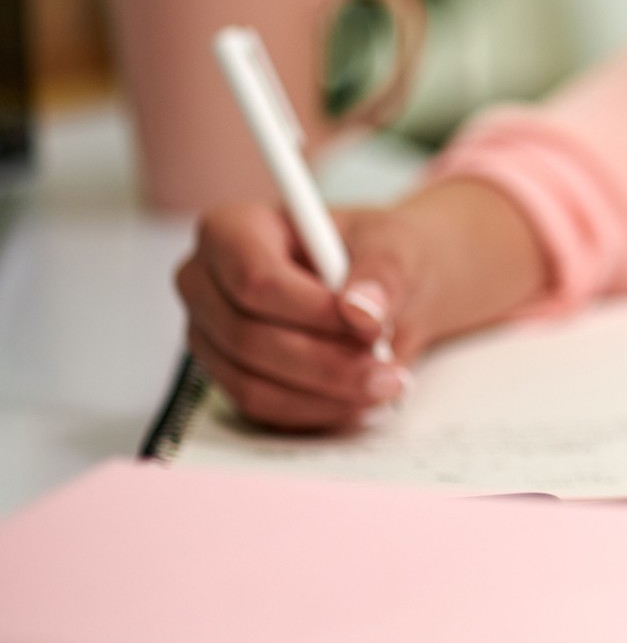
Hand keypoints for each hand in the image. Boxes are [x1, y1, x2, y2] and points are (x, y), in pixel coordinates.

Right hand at [173, 179, 546, 430]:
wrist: (397, 284)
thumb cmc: (393, 253)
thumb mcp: (404, 246)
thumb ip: (384, 269)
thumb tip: (362, 313)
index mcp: (235, 229)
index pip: (249, 277)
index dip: (308, 309)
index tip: (369, 325)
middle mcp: (206, 281)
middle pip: (245, 337)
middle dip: (324, 362)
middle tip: (390, 372)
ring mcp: (212, 334)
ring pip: (251, 381)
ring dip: (324, 393)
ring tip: (390, 386)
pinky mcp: (234, 376)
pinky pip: (263, 410)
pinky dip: (316, 413)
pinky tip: (362, 403)